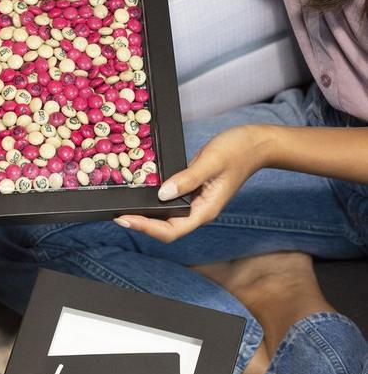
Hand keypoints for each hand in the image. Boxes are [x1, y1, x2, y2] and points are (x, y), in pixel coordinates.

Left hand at [114, 125, 272, 242]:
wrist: (256, 143)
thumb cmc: (238, 150)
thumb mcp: (211, 161)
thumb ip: (187, 178)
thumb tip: (162, 194)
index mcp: (205, 210)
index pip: (171, 230)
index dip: (146, 228)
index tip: (125, 219)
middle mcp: (198, 211)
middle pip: (166, 228)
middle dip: (141, 225)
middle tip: (117, 215)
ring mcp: (195, 202)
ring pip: (166, 218)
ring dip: (146, 216)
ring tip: (123, 209)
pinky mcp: (192, 191)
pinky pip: (169, 203)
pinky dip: (154, 203)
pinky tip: (141, 196)